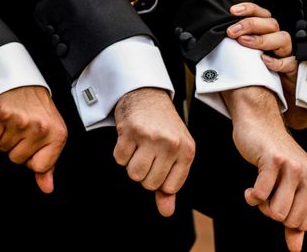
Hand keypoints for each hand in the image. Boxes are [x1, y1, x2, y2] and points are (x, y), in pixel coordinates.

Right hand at [0, 86, 66, 193]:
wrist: (25, 84)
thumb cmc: (39, 110)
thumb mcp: (52, 135)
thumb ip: (48, 164)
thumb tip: (46, 188)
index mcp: (57, 135)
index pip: (37, 167)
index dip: (31, 158)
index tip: (33, 144)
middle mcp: (40, 128)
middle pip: (16, 158)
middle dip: (16, 147)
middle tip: (22, 129)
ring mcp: (21, 121)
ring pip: (2, 148)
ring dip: (5, 137)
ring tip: (14, 123)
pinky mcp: (3, 114)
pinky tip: (3, 119)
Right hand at [113, 88, 194, 216]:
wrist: (147, 95)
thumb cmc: (163, 126)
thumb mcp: (175, 152)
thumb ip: (170, 184)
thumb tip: (166, 211)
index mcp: (187, 150)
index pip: (170, 188)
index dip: (160, 180)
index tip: (160, 164)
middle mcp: (171, 144)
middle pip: (149, 183)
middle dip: (145, 172)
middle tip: (148, 153)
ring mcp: (151, 137)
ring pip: (134, 174)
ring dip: (131, 164)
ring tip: (139, 147)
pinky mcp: (131, 130)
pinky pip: (119, 159)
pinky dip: (121, 151)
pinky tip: (130, 138)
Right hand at [222, 86, 306, 251]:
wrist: (260, 123)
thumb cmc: (276, 158)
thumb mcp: (291, 188)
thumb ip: (295, 219)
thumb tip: (296, 249)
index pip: (303, 224)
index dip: (285, 216)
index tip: (279, 197)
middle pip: (288, 220)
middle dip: (271, 211)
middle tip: (268, 191)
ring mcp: (294, 167)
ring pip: (276, 211)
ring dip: (261, 204)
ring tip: (260, 187)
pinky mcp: (274, 161)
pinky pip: (259, 196)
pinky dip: (251, 196)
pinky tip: (250, 185)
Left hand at [228, 2, 306, 129]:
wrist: (276, 102)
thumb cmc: (258, 77)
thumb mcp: (244, 59)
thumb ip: (235, 48)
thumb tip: (213, 41)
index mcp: (267, 33)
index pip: (261, 14)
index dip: (249, 9)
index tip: (232, 11)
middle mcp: (278, 40)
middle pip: (271, 23)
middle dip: (251, 24)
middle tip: (232, 32)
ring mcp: (288, 54)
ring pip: (282, 38)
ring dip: (262, 39)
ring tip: (244, 43)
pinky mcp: (294, 69)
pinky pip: (289, 62)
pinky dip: (276, 61)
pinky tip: (264, 62)